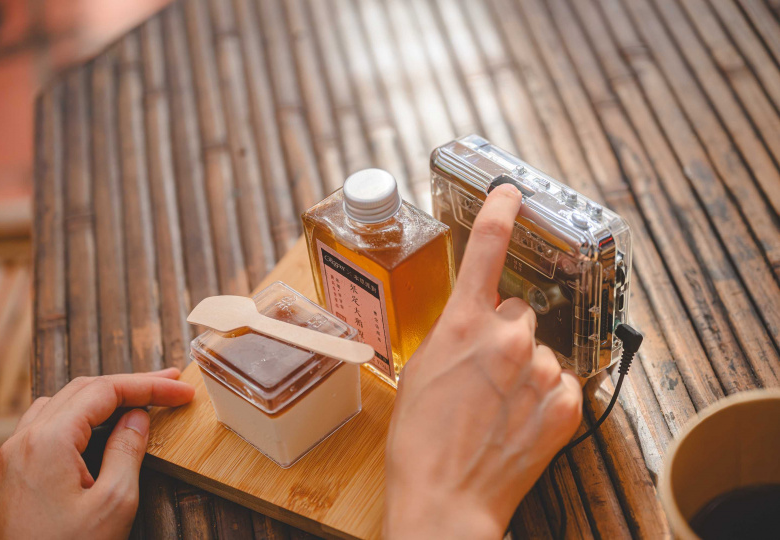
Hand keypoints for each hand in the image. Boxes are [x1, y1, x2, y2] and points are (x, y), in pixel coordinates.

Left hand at [0, 368, 194, 539]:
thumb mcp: (114, 503)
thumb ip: (128, 451)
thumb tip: (138, 417)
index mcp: (49, 441)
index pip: (106, 391)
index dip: (149, 386)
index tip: (182, 391)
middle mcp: (22, 443)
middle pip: (80, 392)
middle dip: (127, 386)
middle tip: (168, 386)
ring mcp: (9, 462)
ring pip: (57, 408)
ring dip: (98, 401)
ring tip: (135, 404)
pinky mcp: (7, 482)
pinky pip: (40, 433)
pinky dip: (75, 422)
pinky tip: (95, 435)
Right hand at [384, 185, 582, 538]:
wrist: (445, 499)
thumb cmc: (420, 441)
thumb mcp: (421, 370)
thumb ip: (454, 333)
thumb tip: (476, 320)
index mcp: (462, 324)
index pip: (484, 250)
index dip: (499, 214)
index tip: (511, 193)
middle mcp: (507, 338)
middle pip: (518, 313)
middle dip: (503, 334)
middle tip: (481, 374)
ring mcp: (540, 370)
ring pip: (540, 349)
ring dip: (524, 368)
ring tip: (497, 407)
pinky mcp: (565, 403)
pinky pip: (560, 380)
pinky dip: (544, 395)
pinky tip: (518, 420)